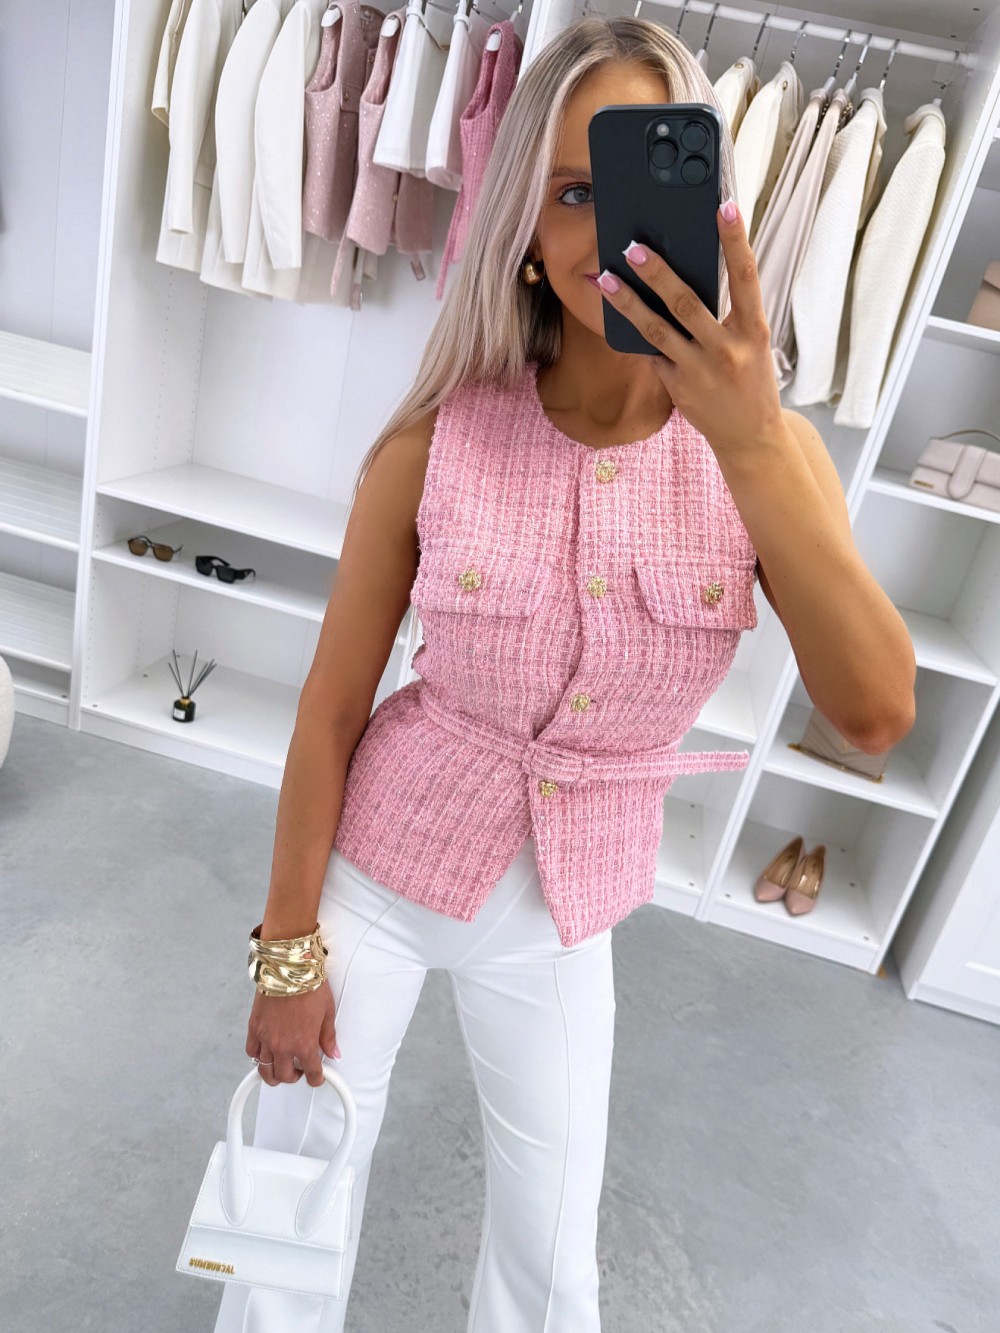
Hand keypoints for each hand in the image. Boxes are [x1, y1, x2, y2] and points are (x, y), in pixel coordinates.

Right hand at [246, 982, 338, 1087]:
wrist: (289, 968)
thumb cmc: (309, 985)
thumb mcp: (327, 1012)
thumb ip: (328, 1036)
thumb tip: (333, 1052)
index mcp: (305, 1044)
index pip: (311, 1073)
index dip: (316, 1079)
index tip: (317, 1077)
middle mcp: (283, 1045)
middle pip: (285, 1076)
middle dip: (294, 1077)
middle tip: (300, 1070)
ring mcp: (266, 1038)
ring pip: (265, 1069)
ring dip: (274, 1073)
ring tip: (281, 1068)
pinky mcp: (254, 1028)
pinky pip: (252, 1052)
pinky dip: (258, 1057)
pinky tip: (265, 1053)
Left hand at [597, 199, 785, 459]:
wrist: (750, 436)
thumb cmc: (750, 379)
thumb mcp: (751, 344)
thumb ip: (728, 313)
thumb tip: (688, 274)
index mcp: (753, 330)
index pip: (746, 276)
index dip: (736, 240)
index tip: (725, 206)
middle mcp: (726, 349)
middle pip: (687, 303)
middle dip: (658, 273)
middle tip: (634, 246)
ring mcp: (699, 370)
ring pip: (657, 330)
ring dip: (628, 303)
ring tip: (606, 279)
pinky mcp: (677, 387)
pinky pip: (651, 352)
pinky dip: (633, 331)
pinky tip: (614, 312)